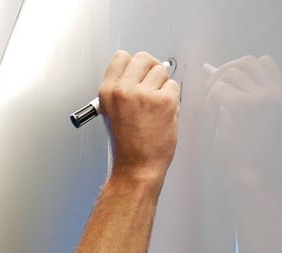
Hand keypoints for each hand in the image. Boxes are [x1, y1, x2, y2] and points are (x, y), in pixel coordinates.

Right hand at [99, 51, 180, 188]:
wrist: (137, 165)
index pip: (122, 57)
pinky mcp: (164, 100)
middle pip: (144, 58)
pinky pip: (174, 86)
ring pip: (161, 71)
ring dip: (162, 85)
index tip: (137, 74)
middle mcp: (123, 90)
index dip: (133, 65)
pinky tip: (163, 113)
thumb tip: (138, 73)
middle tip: (150, 88)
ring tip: (155, 106)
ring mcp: (144, 94)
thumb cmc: (127, 144)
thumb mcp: (111, 112)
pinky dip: (172, 98)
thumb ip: (121, 89)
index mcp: (107, 92)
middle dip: (150, 71)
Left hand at [205, 55, 281, 179]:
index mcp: (281, 94)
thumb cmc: (247, 147)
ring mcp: (259, 97)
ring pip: (228, 74)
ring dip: (216, 90)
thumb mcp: (255, 115)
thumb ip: (246, 93)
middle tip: (212, 88)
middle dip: (224, 72)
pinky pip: (216, 89)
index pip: (263, 62)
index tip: (227, 79)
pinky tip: (216, 118)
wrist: (249, 171)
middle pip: (244, 62)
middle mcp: (274, 93)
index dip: (241, 67)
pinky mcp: (240, 104)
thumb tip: (220, 73)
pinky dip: (210, 101)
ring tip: (217, 111)